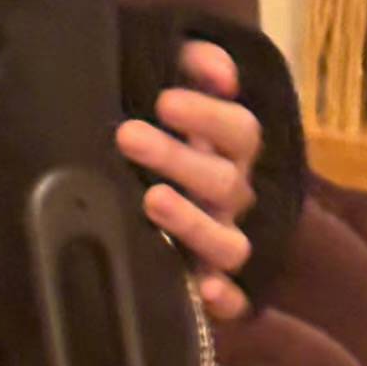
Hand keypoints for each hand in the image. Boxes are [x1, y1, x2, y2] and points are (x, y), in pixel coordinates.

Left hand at [114, 37, 261, 322]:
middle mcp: (233, 196)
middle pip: (224, 181)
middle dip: (177, 158)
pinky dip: (227, 299)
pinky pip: (238, 301)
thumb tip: (218, 70)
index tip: (162, 101)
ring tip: (151, 200)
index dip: (207, 115)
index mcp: (231, 149)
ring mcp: (224, 240)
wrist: (139, 176)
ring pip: (230, 242)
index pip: (239, 130)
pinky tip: (204, 289)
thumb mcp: (172, 85)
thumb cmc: (157, 126)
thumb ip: (194, 64)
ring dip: (194, 223)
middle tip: (127, 136)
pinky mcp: (214, 286)